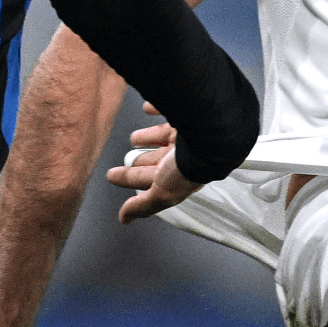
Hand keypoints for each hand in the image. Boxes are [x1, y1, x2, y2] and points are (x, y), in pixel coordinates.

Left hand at [103, 103, 203, 222]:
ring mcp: (185, 134)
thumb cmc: (194, 162)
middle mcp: (182, 156)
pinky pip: (167, 109)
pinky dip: (156, 109)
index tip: (114, 176)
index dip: (129, 178)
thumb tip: (125, 218)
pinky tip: (148, 108)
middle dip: (140, 161)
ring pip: (161, 136)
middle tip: (127, 160)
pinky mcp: (186, 111)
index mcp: (178, 176)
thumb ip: (144, 205)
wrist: (213, 129)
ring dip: (146, 137)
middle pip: (156, 159)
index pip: (149, 180)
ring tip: (135, 138)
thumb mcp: (163, 192)